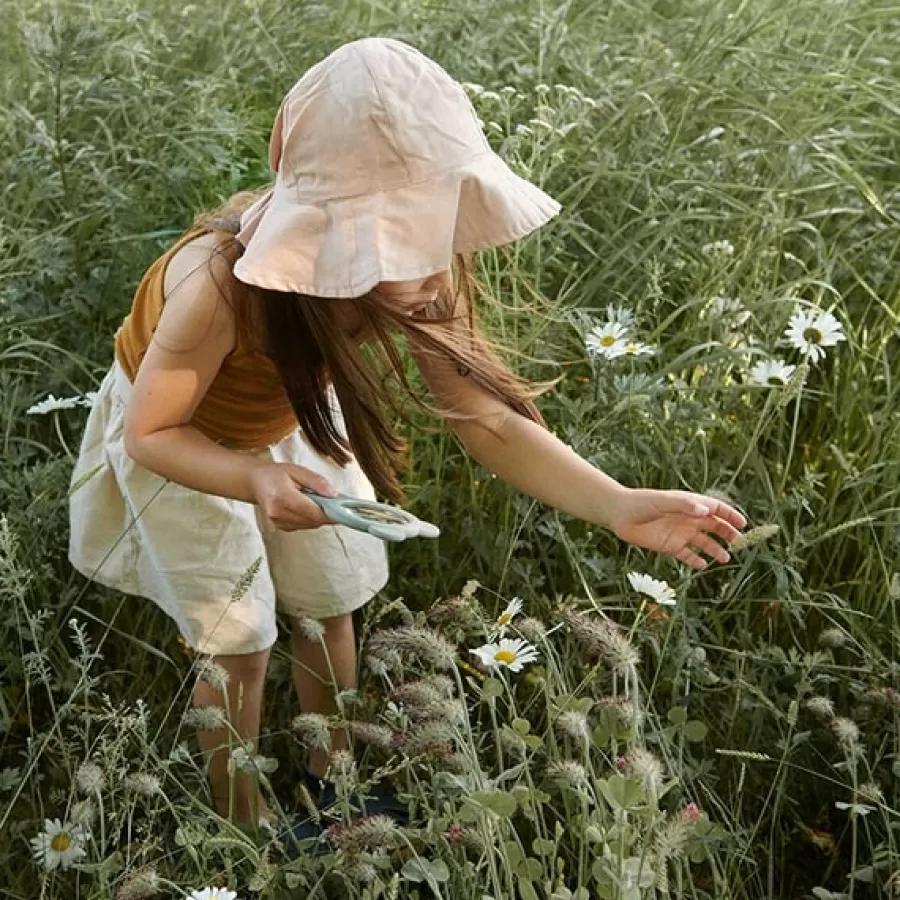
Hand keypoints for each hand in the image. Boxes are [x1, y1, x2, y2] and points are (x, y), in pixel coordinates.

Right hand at [248, 462, 336, 531]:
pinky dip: (311, 518)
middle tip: (336, 503)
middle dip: (328, 514)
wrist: (256, 482)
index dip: (331, 513)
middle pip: (313, 520)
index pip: (312, 511)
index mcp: (282, 497)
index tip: (345, 510)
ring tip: (320, 501)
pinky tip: (309, 507)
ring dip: (320, 516)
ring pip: (310, 525)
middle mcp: (279, 514)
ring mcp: (278, 523)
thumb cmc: (276, 474)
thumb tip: (334, 495)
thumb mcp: (297, 470)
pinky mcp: (281, 527)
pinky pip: (304, 526)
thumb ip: (316, 482)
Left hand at [609, 488, 746, 569]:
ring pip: (703, 543)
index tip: (743, 524)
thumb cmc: (641, 502)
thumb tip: (706, 511)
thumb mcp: (664, 501)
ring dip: (715, 550)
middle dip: (728, 534)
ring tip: (725, 558)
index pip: (716, 509)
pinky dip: (695, 560)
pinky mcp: (669, 545)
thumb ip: (684, 505)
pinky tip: (702, 565)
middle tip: (739, 543)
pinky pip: (686, 555)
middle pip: (715, 527)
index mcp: (690, 505)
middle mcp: (688, 519)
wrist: (619, 514)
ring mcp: (680, 533)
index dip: (730, 515)